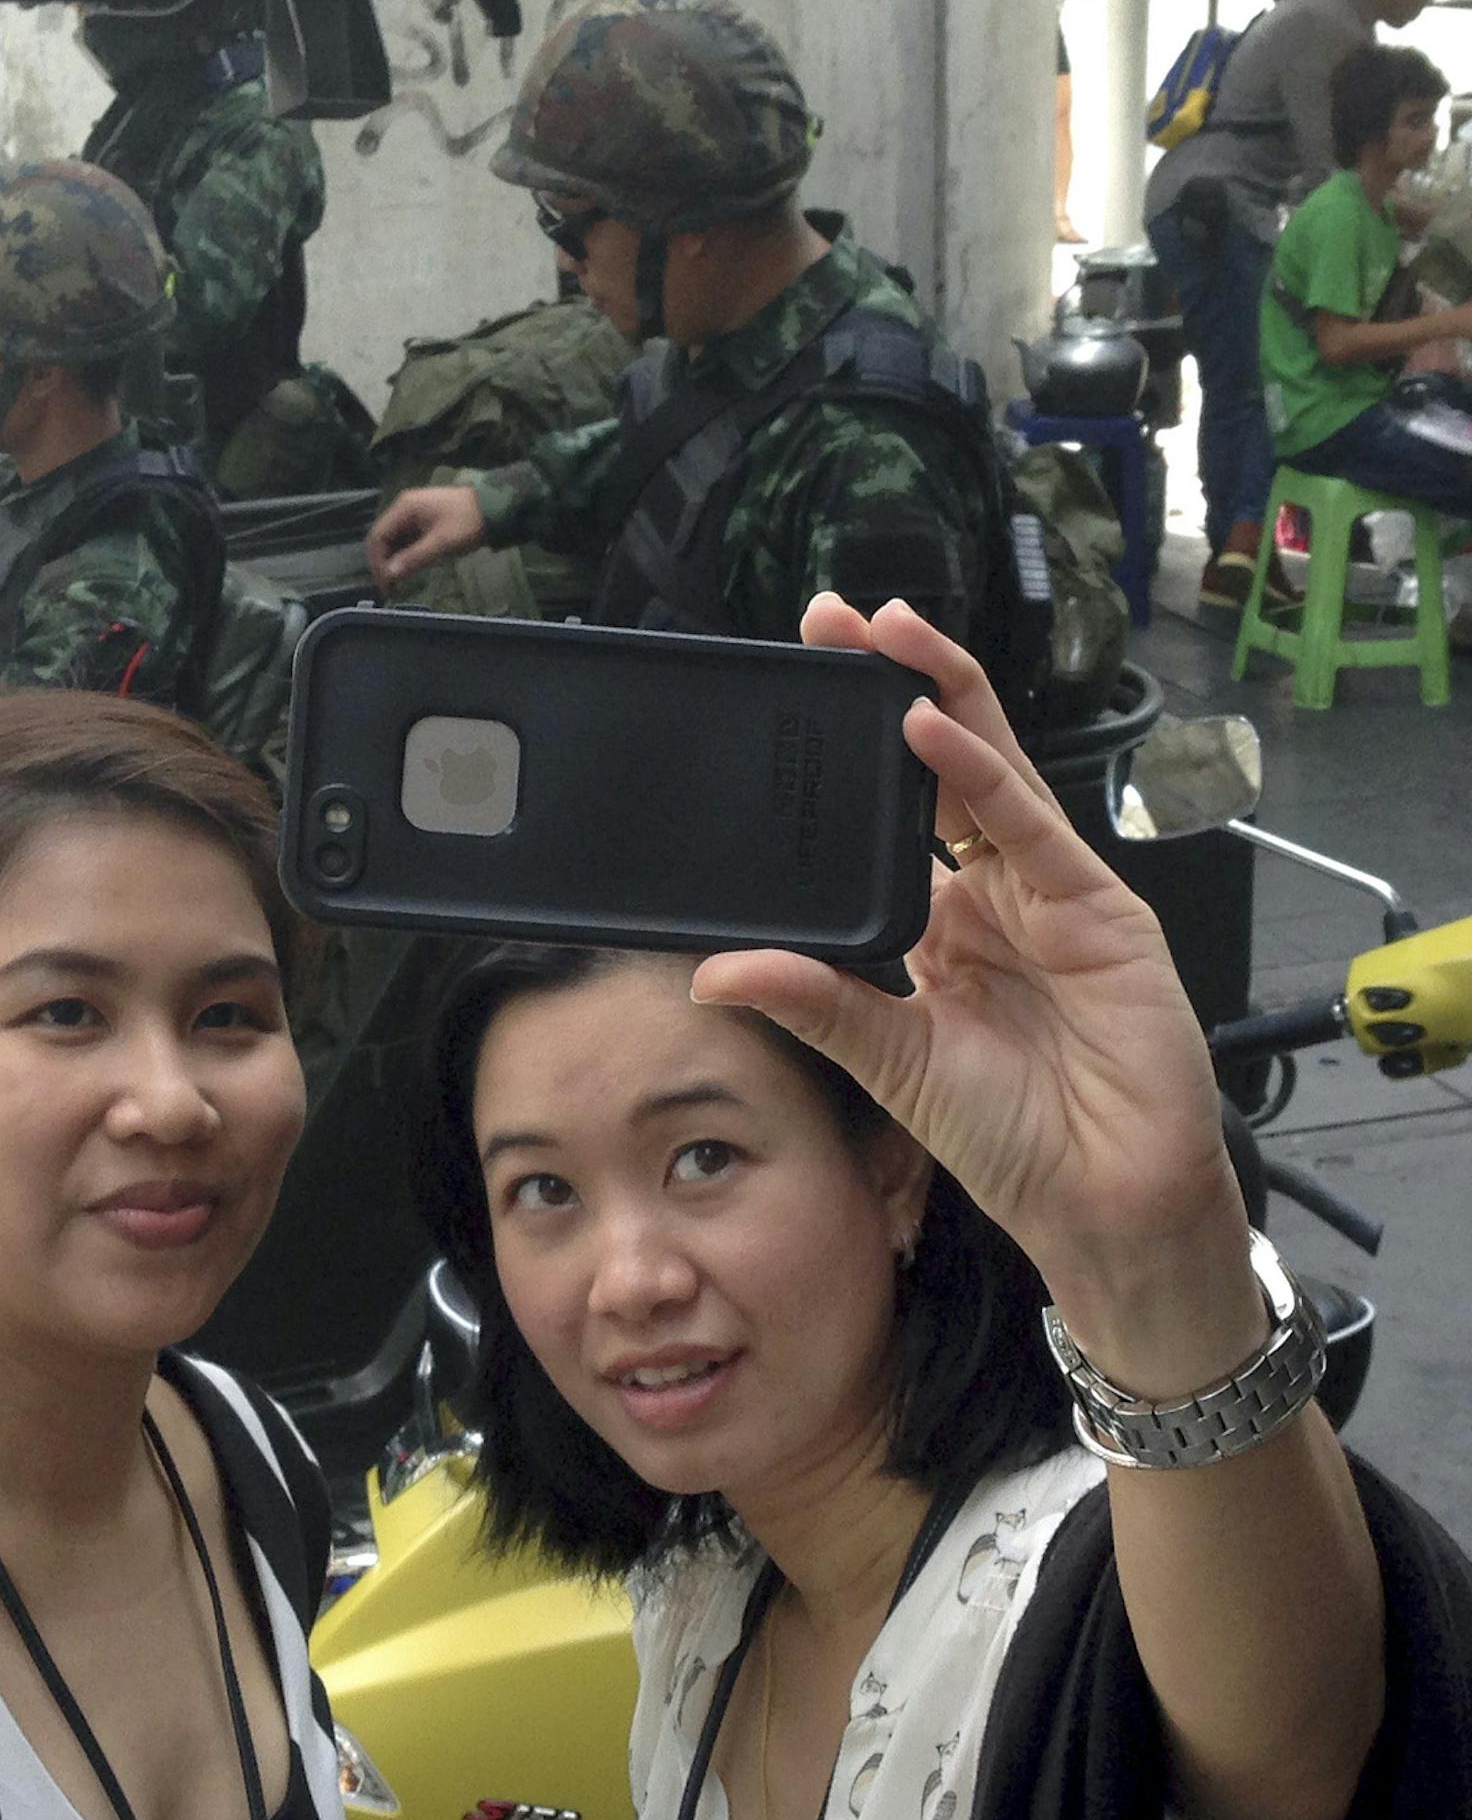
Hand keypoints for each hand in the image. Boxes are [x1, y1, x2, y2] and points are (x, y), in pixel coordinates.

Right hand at [366, 486, 485, 594]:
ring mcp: (413, 512)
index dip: (377, 563)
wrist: (496, 507)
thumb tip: (389, 575)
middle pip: (382, 538)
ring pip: (393, 539)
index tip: (385, 585)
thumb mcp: (441, 542)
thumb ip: (414, 558)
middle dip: (384, 563)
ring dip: (394, 560)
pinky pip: (406, 538)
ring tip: (399, 583)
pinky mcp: (423, 519)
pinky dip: (404, 554)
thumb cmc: (468, 522)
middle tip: (391, 588)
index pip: (377, 536)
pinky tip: (409, 569)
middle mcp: (404, 507)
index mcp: (404, 507)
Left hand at [689, 597, 1248, 1349]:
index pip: (891, 813)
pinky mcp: (1096, 907)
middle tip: (830, 619)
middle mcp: (997, 894)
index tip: (794, 692)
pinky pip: (1026, 824)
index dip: (849, 751)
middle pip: (940, 764)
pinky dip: (978, 773)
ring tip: (882, 633)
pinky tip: (929, 726)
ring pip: (988, 769)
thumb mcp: (890, 1061)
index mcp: (944, 925)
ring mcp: (1050, 892)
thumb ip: (814, 1002)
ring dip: (937, 693)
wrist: (1106, 1200)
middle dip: (890, 684)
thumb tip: (713, 971)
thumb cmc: (1015, 1140)